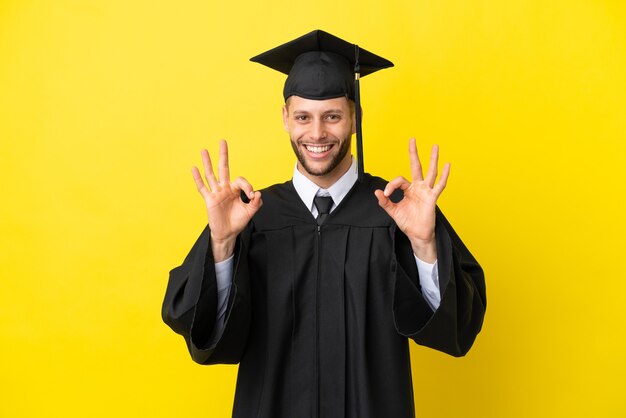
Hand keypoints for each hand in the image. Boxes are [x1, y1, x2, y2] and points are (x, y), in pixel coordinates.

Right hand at [192, 140, 261, 261]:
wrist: (228, 233)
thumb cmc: (238, 221)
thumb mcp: (250, 212)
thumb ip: (256, 203)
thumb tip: (257, 193)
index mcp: (235, 190)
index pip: (240, 180)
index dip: (247, 185)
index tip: (252, 195)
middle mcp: (225, 188)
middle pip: (224, 168)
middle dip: (224, 155)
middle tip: (223, 141)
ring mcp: (216, 193)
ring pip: (211, 175)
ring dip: (207, 162)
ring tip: (204, 150)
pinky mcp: (209, 200)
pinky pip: (202, 188)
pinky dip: (198, 178)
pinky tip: (194, 168)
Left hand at [374, 139, 449, 262]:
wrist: (417, 234)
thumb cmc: (408, 222)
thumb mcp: (393, 211)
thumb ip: (385, 201)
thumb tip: (377, 192)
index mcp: (409, 190)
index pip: (399, 180)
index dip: (391, 185)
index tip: (387, 195)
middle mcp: (418, 187)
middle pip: (416, 167)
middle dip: (414, 153)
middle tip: (412, 139)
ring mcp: (426, 191)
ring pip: (430, 172)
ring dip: (432, 159)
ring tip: (435, 146)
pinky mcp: (432, 198)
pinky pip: (440, 185)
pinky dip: (444, 175)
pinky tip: (447, 165)